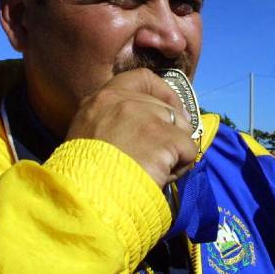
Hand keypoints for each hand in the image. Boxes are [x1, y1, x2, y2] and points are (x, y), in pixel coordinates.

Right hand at [66, 68, 199, 188]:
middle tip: (161, 156)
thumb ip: (116, 123)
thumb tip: (152, 128)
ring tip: (155, 170)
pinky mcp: (166, 138)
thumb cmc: (85, 174)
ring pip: (181, 131)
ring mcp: (147, 118)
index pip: (142, 79)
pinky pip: (189, 151)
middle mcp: (125, 101)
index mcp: (103, 99)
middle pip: (168, 110)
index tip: (172, 110)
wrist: (88, 194)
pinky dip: (181, 166)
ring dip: (175, 153)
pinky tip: (161, 176)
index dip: (163, 92)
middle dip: (172, 132)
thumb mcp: (90, 135)